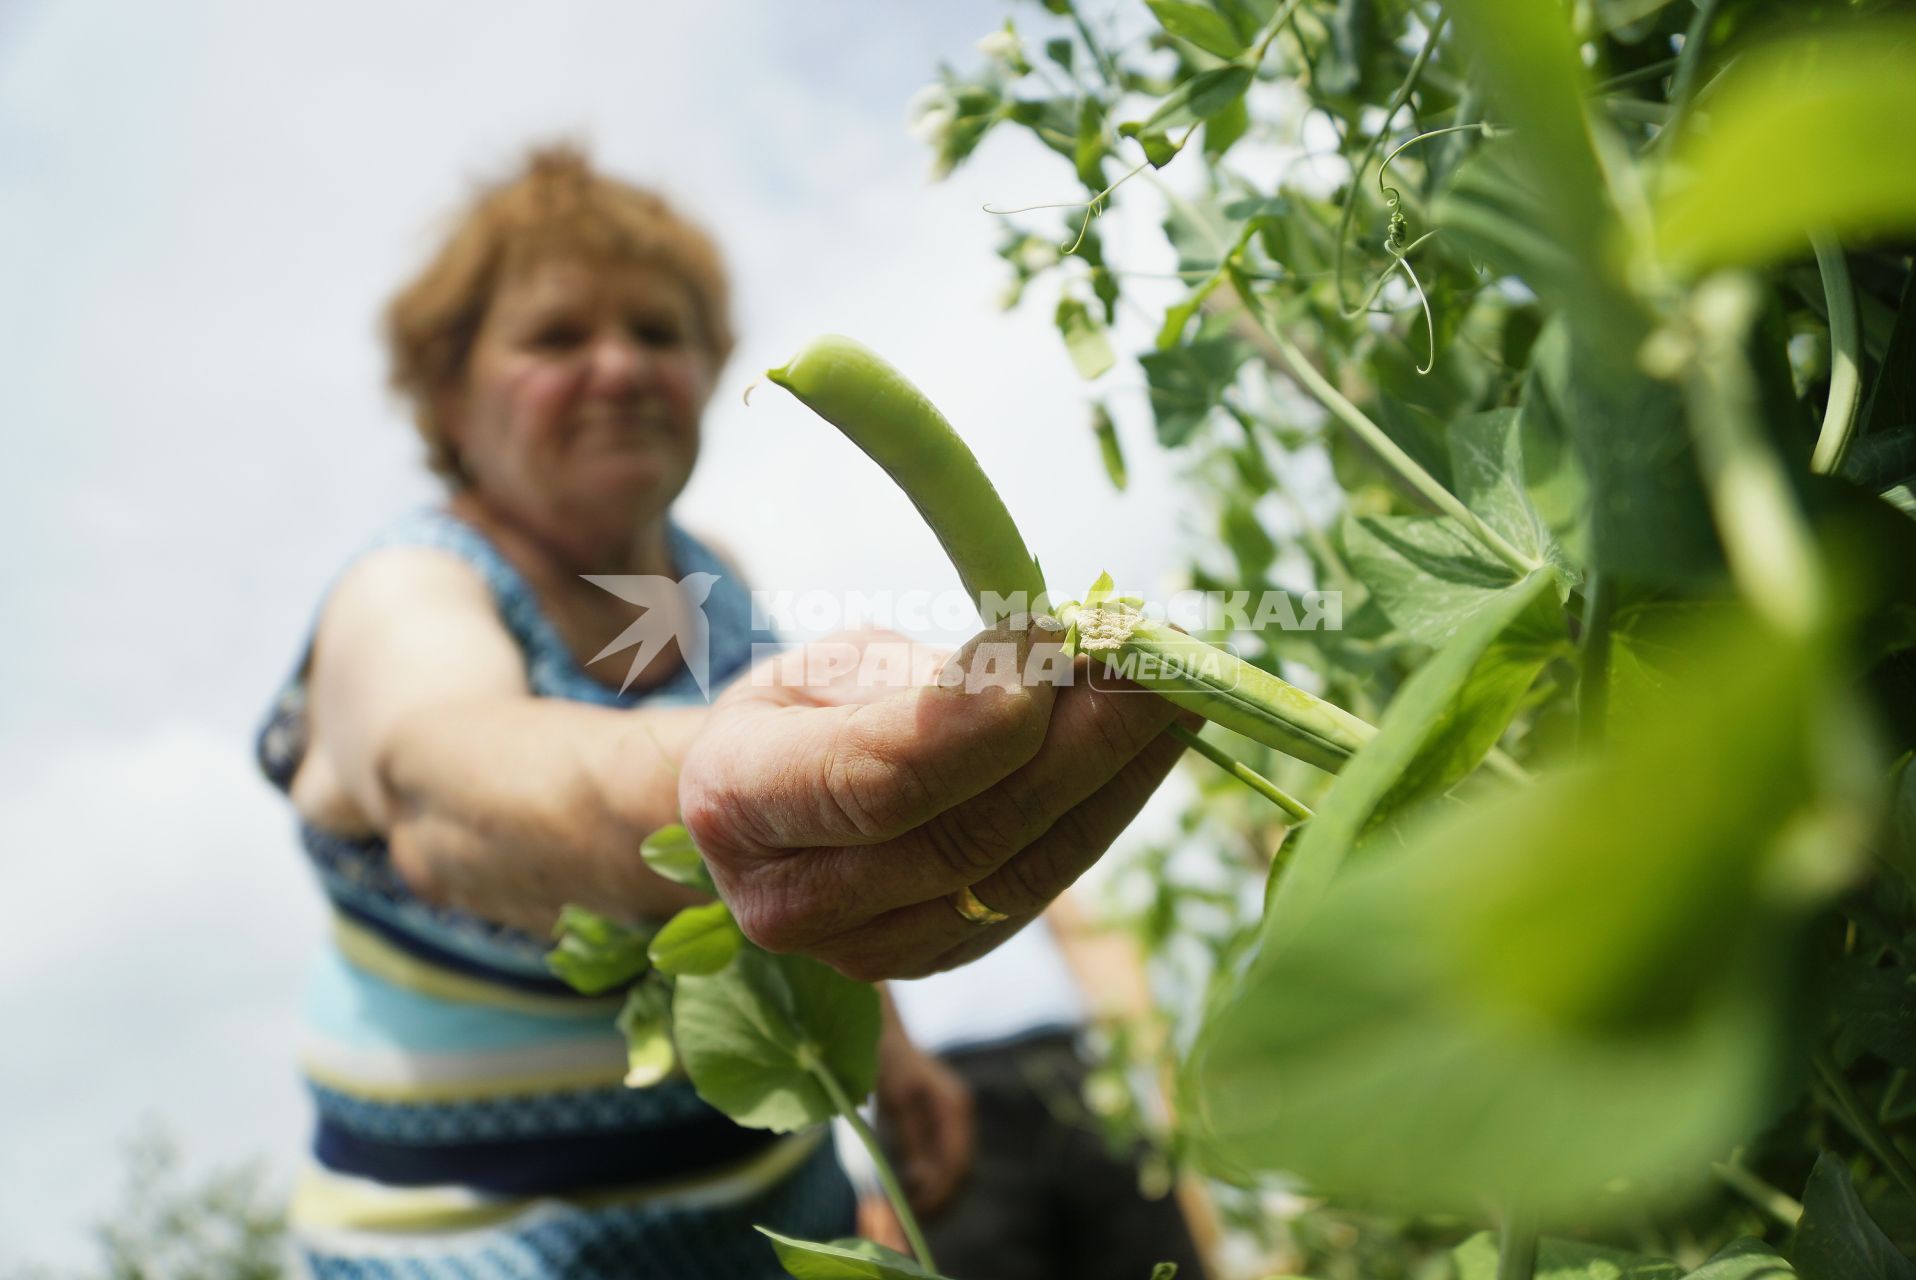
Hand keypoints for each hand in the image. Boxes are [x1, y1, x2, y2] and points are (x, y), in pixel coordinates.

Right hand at [677, 620, 1190, 978]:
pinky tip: (1147, 747)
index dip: (979, 721)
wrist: (761, 808)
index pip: (877, 779)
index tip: (1058, 641)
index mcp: (737, 801)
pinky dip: (1103, 813)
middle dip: (1081, 741)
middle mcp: (792, 902)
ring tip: (1177, 691)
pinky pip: (1038, 889)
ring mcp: (864, 953)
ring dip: (1115, 777)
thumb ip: (928, 678)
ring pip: (1021, 872)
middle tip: (1159, 659)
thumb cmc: (799, 710)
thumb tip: (1054, 665)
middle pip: (967, 834)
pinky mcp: (935, 960)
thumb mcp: (833, 663)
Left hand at [874, 1011, 972, 1214]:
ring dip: (937, 1193)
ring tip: (909, 1212)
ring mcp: (954, 1117)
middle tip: (912, 1222)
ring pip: (955, 1168)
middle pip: (962, 1170)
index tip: (916, 1215)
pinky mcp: (941, 1122)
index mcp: (954, 1107)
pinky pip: (943, 1159)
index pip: (957, 1162)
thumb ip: (910, 1139)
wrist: (882, 1032)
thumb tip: (920, 1180)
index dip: (940, 1193)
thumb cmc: (886, 1061)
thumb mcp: (895, 1103)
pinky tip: (909, 1190)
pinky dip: (931, 1179)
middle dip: (941, 1199)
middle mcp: (960, 1113)